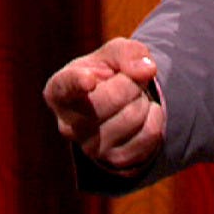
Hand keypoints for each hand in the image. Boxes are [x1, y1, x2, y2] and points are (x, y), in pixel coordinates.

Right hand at [43, 38, 165, 172]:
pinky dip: (155, 118)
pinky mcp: (115, 160)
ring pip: (132, 116)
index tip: (89, 80)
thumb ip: (128, 53)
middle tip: (128, 83)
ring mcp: (90, 147)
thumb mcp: (115, 53)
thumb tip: (147, 70)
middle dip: (131, 84)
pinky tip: (142, 115)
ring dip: (143, 101)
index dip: (79, 82)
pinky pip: (149, 134)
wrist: (122, 104)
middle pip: (111, 98)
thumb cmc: (109, 73)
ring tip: (131, 101)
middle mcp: (68, 124)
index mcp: (59, 91)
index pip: (66, 87)